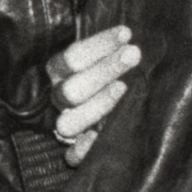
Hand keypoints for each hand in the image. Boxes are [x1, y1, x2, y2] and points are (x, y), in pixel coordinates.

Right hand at [48, 24, 139, 164]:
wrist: (95, 119)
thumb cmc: (105, 79)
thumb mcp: (101, 60)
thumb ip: (108, 50)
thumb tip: (127, 35)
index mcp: (58, 74)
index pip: (72, 57)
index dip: (99, 45)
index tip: (126, 34)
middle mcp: (57, 101)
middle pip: (72, 89)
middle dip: (104, 70)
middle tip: (134, 55)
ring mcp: (63, 128)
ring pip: (68, 123)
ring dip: (97, 106)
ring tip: (124, 88)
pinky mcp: (71, 153)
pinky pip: (71, 156)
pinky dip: (84, 150)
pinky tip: (99, 138)